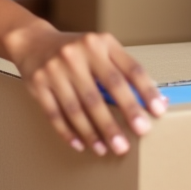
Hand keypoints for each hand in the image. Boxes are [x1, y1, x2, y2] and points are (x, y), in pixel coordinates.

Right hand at [6, 25, 166, 155]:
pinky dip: (69, 132)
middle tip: (138, 135)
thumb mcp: (101, 50)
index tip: (158, 111)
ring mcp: (55, 69)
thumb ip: (125, 72)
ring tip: (109, 148)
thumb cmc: (75, 51)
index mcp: (99, 43)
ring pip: (79, 107)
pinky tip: (82, 144)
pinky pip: (56, 114)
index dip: (146, 91)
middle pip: (104, 90)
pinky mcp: (38, 83)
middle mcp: (77, 54)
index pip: (129, 68)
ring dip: (95, 132)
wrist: (32, 41)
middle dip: (123, 116)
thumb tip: (158, 100)